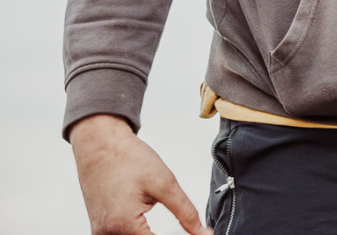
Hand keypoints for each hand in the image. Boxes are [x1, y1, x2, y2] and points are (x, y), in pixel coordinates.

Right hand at [70, 114, 208, 234]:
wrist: (100, 145)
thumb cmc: (128, 159)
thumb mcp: (165, 184)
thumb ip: (186, 212)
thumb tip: (203, 233)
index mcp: (122, 225)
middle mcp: (106, 234)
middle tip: (186, 228)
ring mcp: (100, 233)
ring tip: (163, 218)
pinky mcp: (99, 229)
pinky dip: (138, 233)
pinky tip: (149, 225)